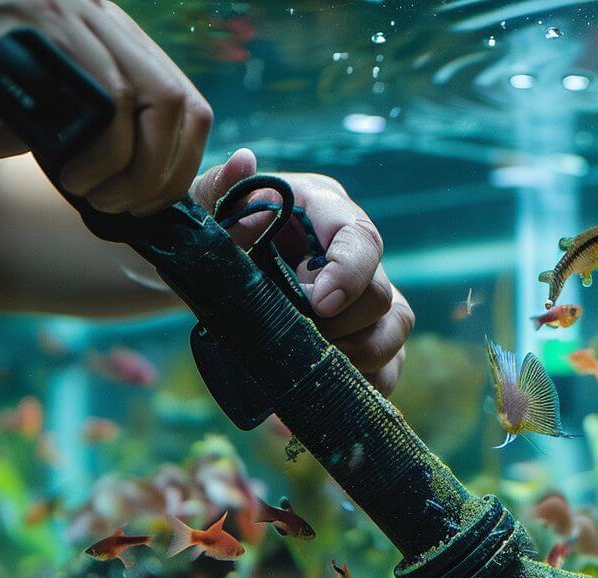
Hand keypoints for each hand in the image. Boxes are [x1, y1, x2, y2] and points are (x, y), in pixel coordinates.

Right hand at [0, 0, 209, 215]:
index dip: (182, 158)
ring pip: (154, 101)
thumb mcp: (62, 123)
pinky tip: (76, 180)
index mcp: (106, 32)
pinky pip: (113, 103)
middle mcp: (95, 11)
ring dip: (137, 169)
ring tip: (100, 199)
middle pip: (179, 98)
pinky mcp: (45, 28)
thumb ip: (115, 127)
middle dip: (168, 170)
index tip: (156, 200)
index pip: (181, 95)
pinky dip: (106, 157)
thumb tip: (174, 173)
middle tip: (131, 207)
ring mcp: (70, 12)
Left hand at [191, 149, 413, 393]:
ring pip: (396, 327)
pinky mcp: (360, 335)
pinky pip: (387, 365)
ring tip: (313, 367)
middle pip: (382, 293)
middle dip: (344, 326)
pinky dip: (366, 384)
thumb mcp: (200, 207)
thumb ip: (218, 187)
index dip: (350, 273)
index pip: (360, 237)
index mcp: (322, 211)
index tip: (320, 305)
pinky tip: (324, 396)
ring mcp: (361, 296)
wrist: (202, 274)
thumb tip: (244, 162)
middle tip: (297, 337)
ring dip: (363, 357)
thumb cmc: (207, 232)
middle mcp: (352, 252)